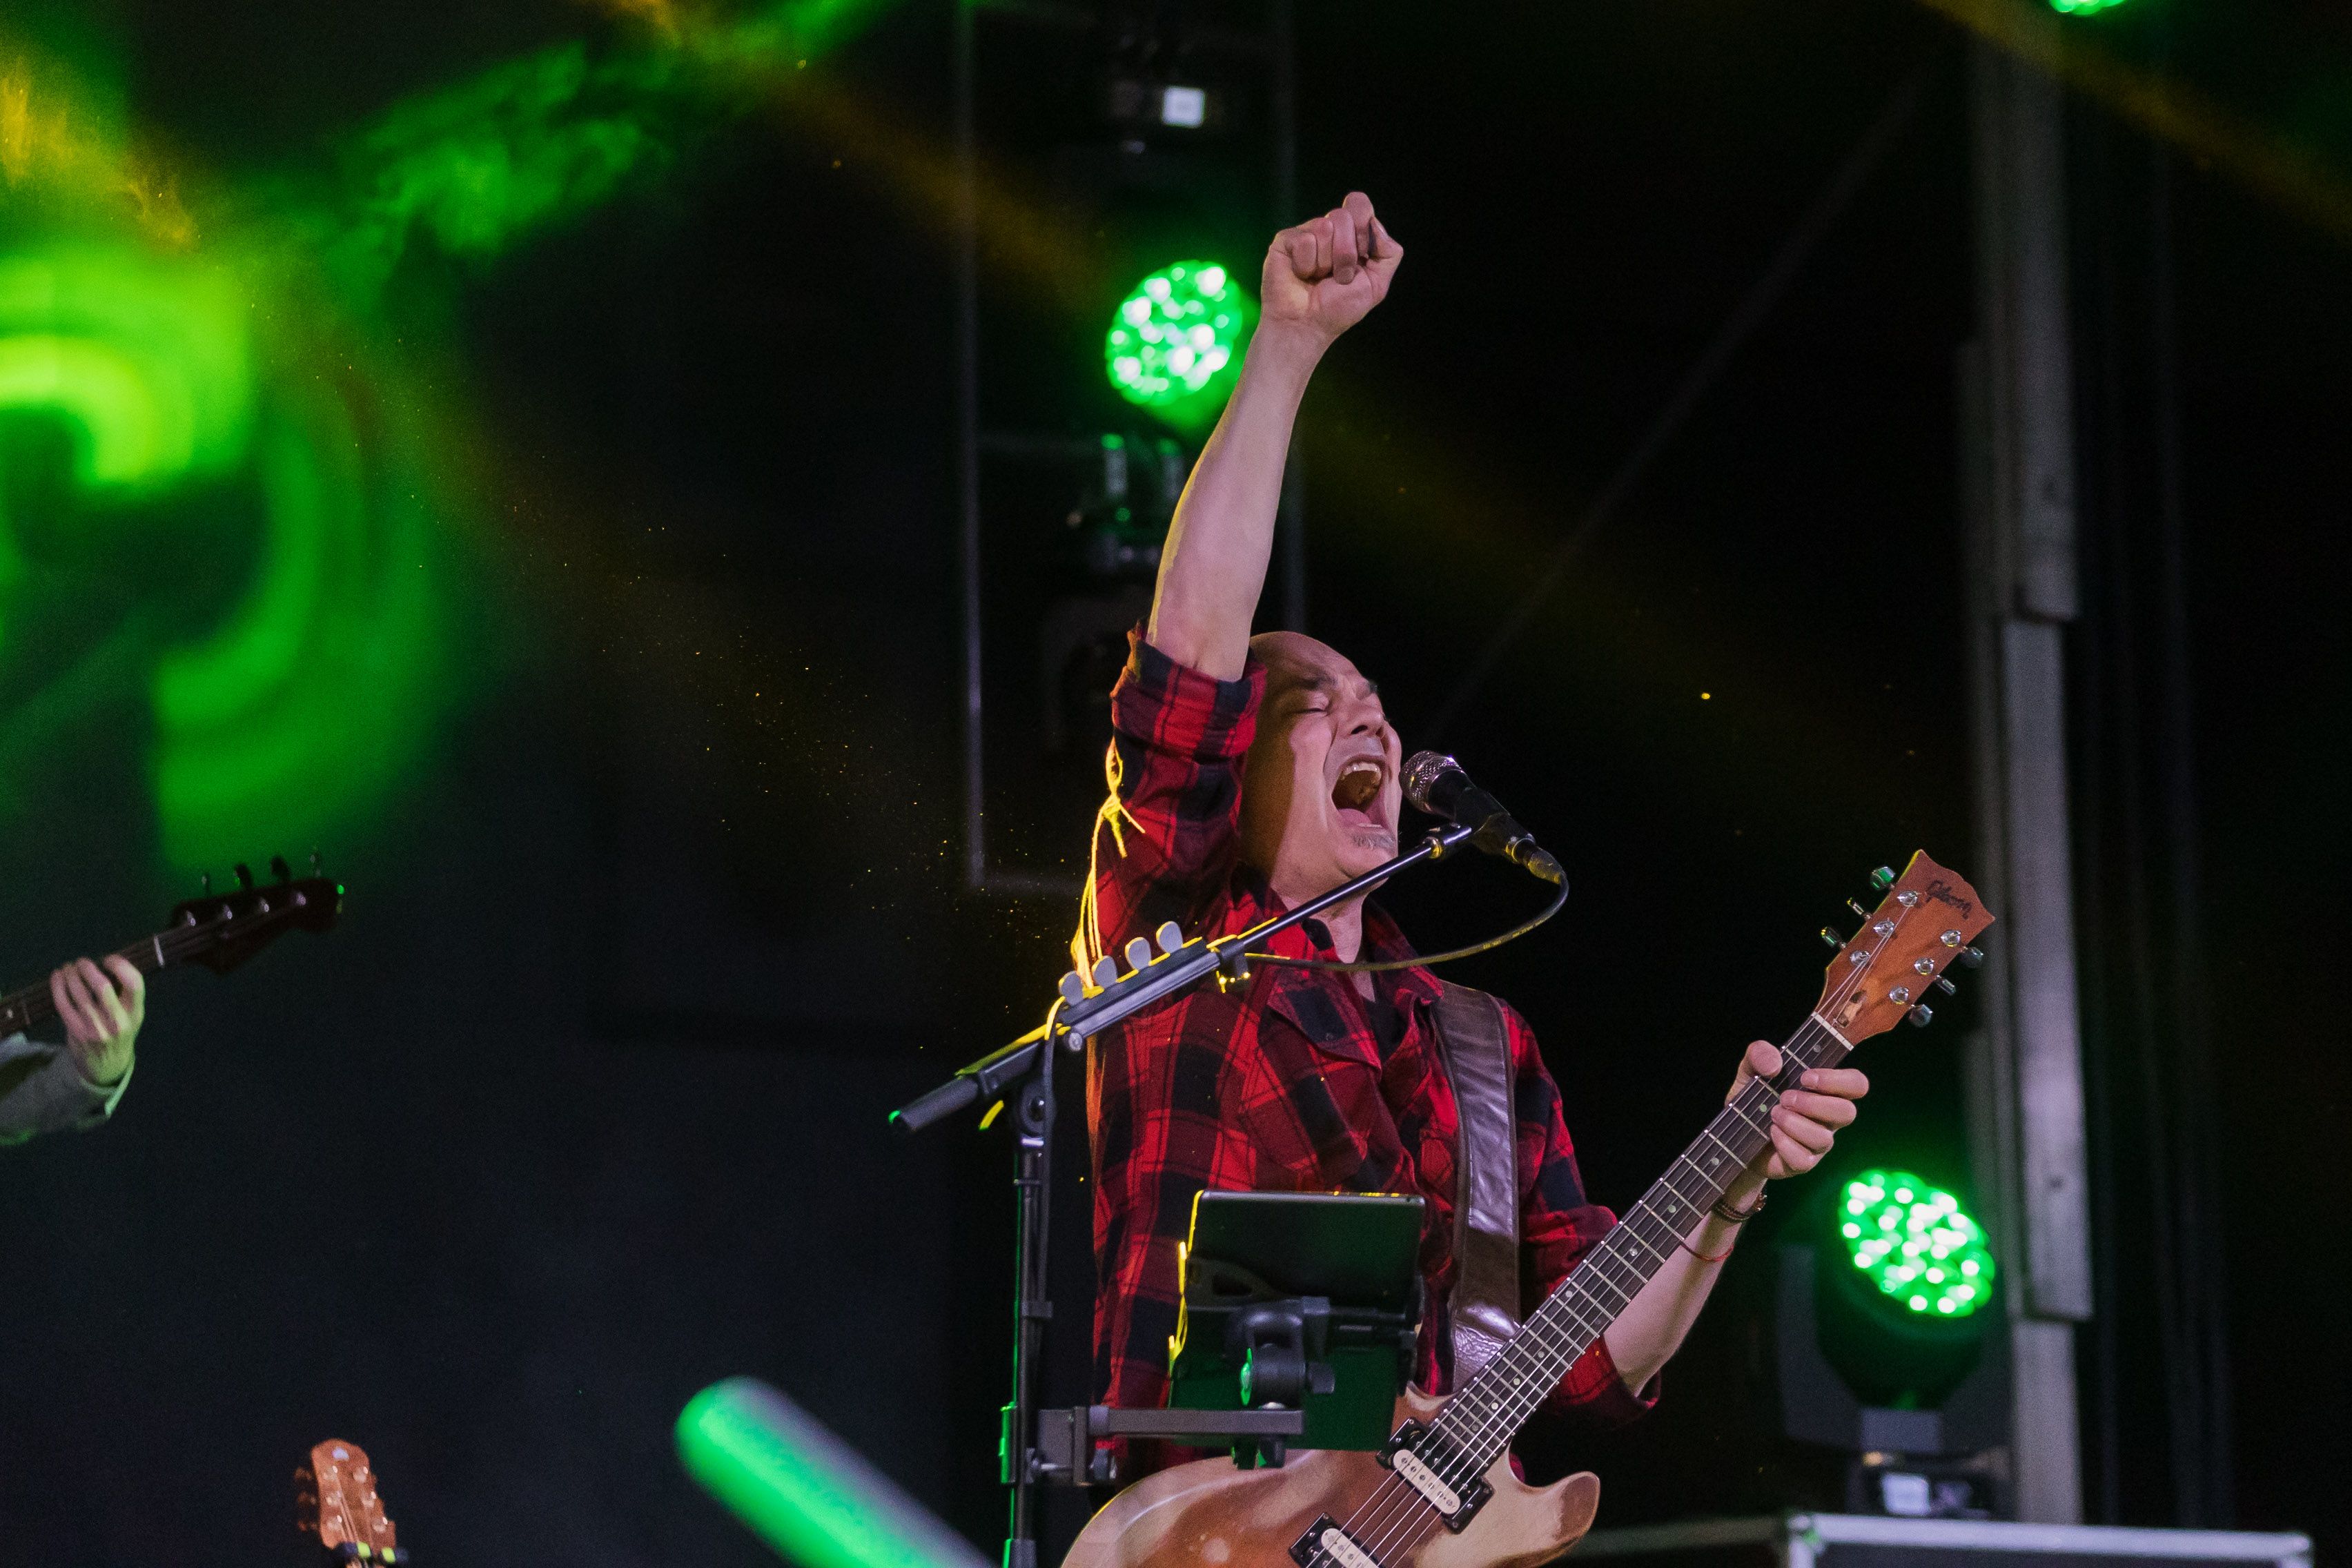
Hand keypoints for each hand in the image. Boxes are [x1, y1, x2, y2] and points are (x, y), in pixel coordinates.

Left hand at [51, 957, 142, 1086]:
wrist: (107, 1066)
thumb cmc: (120, 1033)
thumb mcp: (133, 1016)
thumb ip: (125, 995)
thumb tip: (106, 965)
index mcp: (135, 1013)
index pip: (134, 984)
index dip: (121, 966)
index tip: (109, 959)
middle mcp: (117, 1021)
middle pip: (103, 987)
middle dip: (89, 969)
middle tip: (82, 961)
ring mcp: (95, 1027)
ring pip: (79, 993)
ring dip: (71, 975)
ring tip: (69, 967)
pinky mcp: (76, 1031)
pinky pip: (63, 1004)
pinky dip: (58, 987)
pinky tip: (57, 977)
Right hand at [1261, 191, 1402, 344]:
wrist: (1308, 326)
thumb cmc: (1338, 308)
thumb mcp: (1377, 285)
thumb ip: (1390, 253)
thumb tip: (1375, 223)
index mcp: (1350, 234)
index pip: (1359, 204)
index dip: (1363, 229)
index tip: (1360, 258)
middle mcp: (1327, 229)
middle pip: (1343, 216)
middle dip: (1346, 253)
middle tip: (1338, 276)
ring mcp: (1305, 233)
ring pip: (1324, 226)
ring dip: (1326, 262)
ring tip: (1318, 278)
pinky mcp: (1285, 241)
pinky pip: (1304, 240)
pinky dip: (1307, 265)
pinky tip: (1301, 276)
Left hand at [1727, 1040, 1865, 1183]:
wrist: (1736, 1134)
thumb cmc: (1754, 1098)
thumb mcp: (1750, 1070)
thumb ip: (1759, 1054)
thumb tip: (1774, 1064)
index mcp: (1826, 1092)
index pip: (1856, 1084)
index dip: (1838, 1080)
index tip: (1806, 1077)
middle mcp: (1828, 1118)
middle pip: (1847, 1112)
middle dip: (1813, 1104)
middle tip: (1785, 1098)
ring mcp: (1818, 1143)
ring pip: (1823, 1138)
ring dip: (1793, 1123)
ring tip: (1773, 1114)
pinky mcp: (1803, 1163)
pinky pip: (1803, 1158)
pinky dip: (1784, 1142)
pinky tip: (1771, 1132)